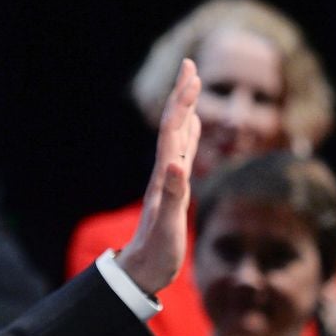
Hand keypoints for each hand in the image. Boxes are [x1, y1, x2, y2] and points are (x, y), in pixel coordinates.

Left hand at [115, 60, 201, 295]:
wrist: (142, 270)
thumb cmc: (156, 253)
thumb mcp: (167, 227)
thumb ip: (172, 196)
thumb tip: (177, 165)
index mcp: (164, 176)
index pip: (172, 131)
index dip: (182, 103)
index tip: (192, 75)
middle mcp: (164, 172)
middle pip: (172, 125)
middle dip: (182, 95)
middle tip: (190, 65)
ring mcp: (169, 178)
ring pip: (178, 134)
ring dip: (185, 108)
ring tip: (192, 84)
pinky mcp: (175, 187)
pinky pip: (184, 152)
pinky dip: (190, 133)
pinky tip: (193, 125)